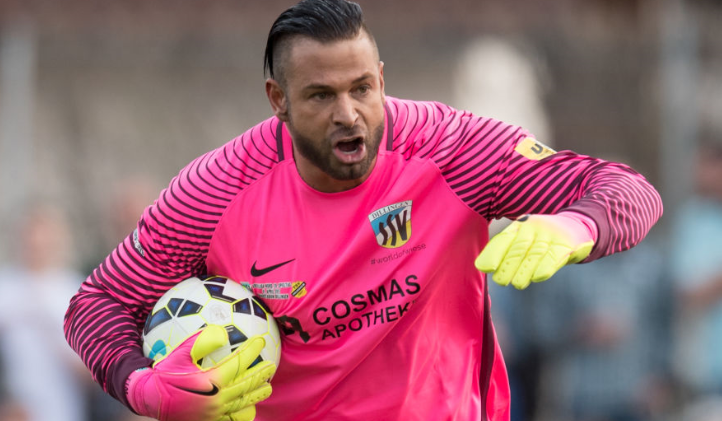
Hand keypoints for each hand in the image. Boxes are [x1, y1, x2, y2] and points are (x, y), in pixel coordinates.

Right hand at [126, 324, 276, 420]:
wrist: (150, 399)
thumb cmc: (165, 374)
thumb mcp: (180, 354)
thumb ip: (201, 342)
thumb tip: (222, 332)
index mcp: (211, 381)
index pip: (239, 363)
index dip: (252, 350)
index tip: (261, 340)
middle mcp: (217, 399)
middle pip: (246, 385)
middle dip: (261, 374)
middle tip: (272, 365)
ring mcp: (215, 413)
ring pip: (243, 403)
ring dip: (257, 394)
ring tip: (267, 386)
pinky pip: (233, 418)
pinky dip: (244, 412)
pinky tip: (250, 407)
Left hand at [475, 213, 594, 289]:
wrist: (577, 227)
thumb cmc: (543, 238)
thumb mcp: (525, 238)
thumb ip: (507, 250)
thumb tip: (484, 267)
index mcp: (519, 225)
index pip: (503, 239)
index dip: (492, 253)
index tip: (483, 267)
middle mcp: (533, 226)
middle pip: (518, 248)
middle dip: (507, 265)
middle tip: (500, 281)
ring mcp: (550, 233)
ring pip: (534, 254)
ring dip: (524, 270)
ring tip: (517, 284)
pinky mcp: (566, 242)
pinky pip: (554, 255)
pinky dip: (545, 267)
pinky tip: (538, 277)